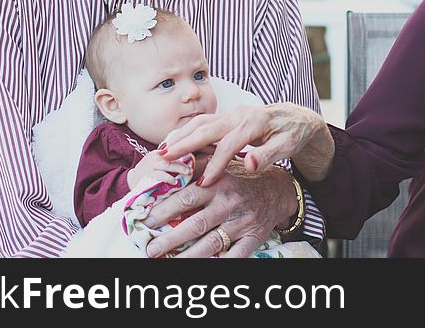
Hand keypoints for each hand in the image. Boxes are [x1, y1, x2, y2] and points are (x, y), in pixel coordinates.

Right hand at [127, 150, 192, 189]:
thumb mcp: (159, 162)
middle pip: (172, 156)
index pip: (173, 150)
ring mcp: (150, 166)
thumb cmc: (149, 171)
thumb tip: (190, 164)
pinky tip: (175, 182)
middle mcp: (154, 157)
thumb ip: (171, 161)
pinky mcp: (147, 175)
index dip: (184, 152)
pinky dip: (169, 178)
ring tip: (187, 173)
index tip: (194, 158)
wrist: (132, 179)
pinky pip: (160, 176)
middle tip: (192, 168)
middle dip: (183, 162)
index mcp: (159, 152)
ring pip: (167, 165)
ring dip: (179, 169)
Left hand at [143, 161, 295, 257]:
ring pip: (211, 243)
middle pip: (195, 224)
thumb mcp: (222, 163)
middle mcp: (229, 203)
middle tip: (150, 248)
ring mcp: (241, 222)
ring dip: (187, 256)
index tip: (146, 219)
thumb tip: (167, 157)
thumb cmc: (242, 177)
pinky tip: (201, 266)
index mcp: (218, 183)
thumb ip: (197, 162)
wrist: (278, 189)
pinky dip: (219, 262)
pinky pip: (234, 255)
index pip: (186, 198)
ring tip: (166, 261)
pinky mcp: (253, 238)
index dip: (164, 209)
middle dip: (170, 239)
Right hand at [161, 102, 333, 184]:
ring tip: (162, 151)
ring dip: (181, 135)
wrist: (298, 118)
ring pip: (201, 122)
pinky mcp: (228, 117)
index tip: (203, 182)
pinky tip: (175, 144)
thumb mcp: (288, 146)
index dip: (215, 164)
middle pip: (207, 128)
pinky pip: (204, 124)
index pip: (230, 144)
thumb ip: (269, 155)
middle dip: (185, 144)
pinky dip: (187, 132)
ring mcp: (232, 114)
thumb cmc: (294, 134)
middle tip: (163, 158)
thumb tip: (250, 165)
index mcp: (254, 122)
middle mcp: (239, 114)